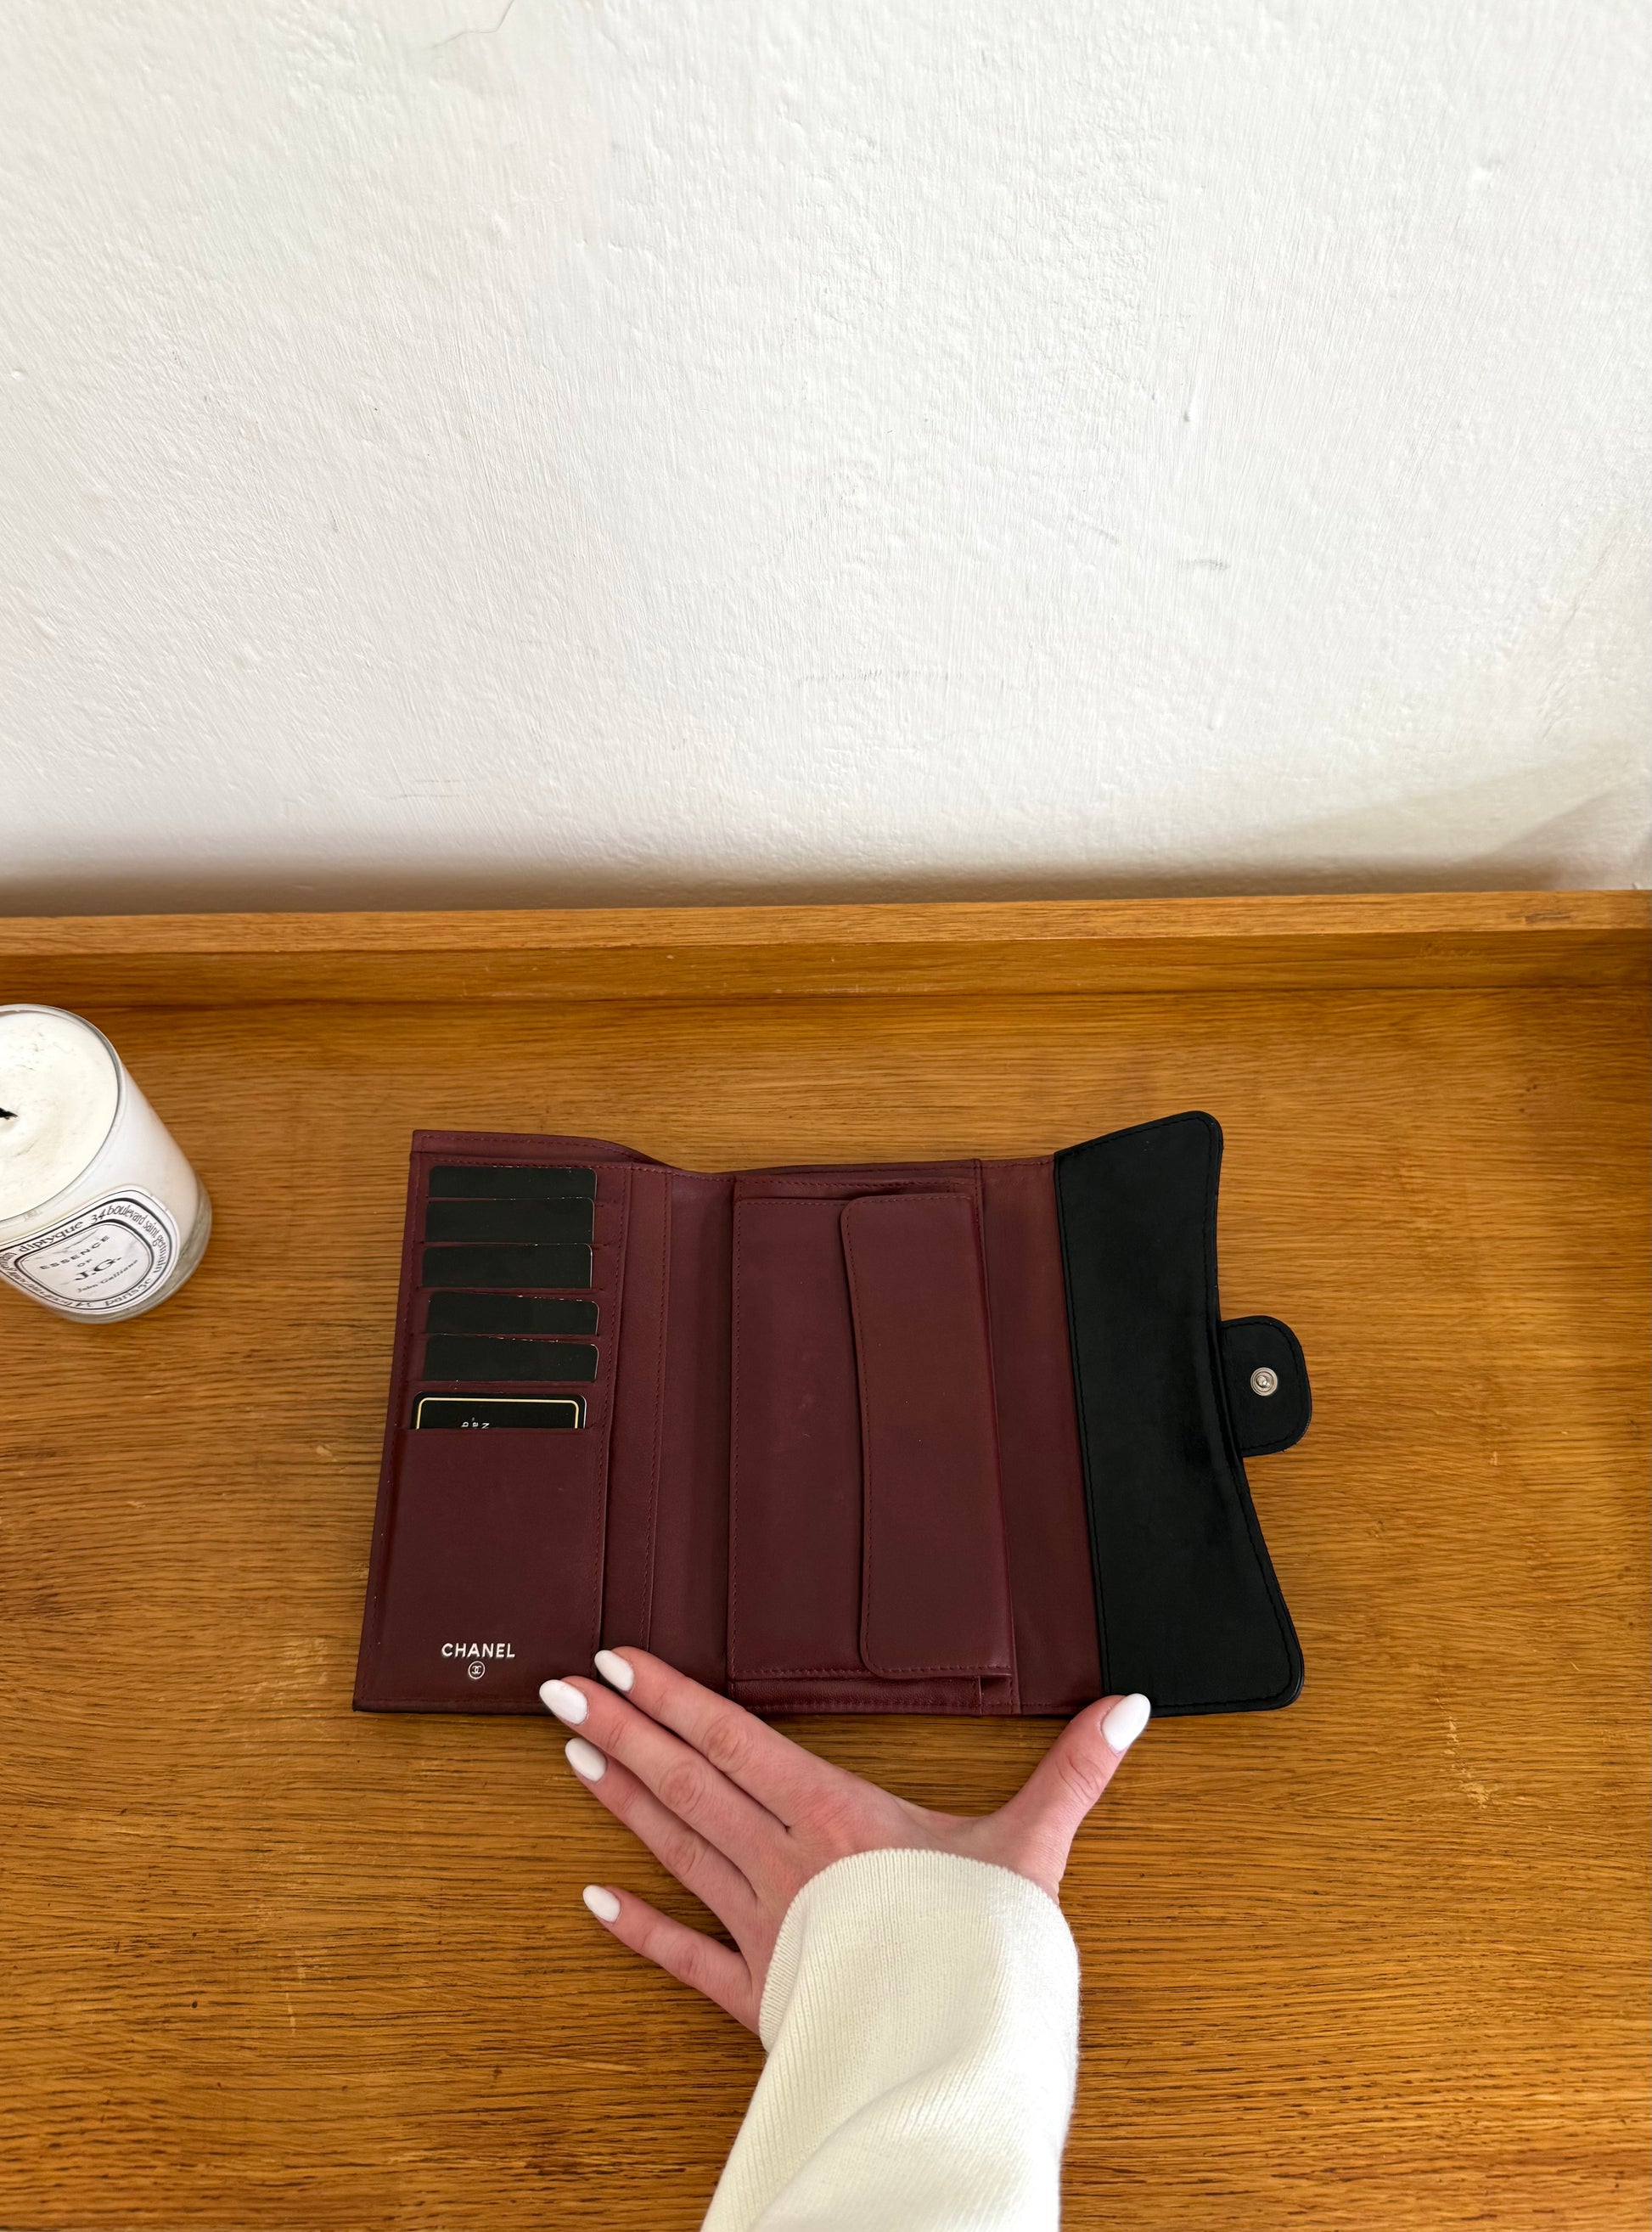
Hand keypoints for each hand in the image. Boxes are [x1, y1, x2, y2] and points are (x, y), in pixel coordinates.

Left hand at [540, 1649, 1149, 2033]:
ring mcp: (765, 1931)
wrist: (965, 2063)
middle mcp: (785, 1865)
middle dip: (621, 1731)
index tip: (618, 1660)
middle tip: (559, 1689)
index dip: (673, 1697)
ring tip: (571, 1755)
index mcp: (836, 1818)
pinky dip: (639, 1930)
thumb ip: (1073, 1771)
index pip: (734, 1741)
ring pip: (676, 1851)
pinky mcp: (764, 1997)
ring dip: (622, 1802)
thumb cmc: (991, 1951)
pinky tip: (593, 1903)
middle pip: (687, 1783)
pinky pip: (686, 1959)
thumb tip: (1125, 1708)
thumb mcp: (1034, 1845)